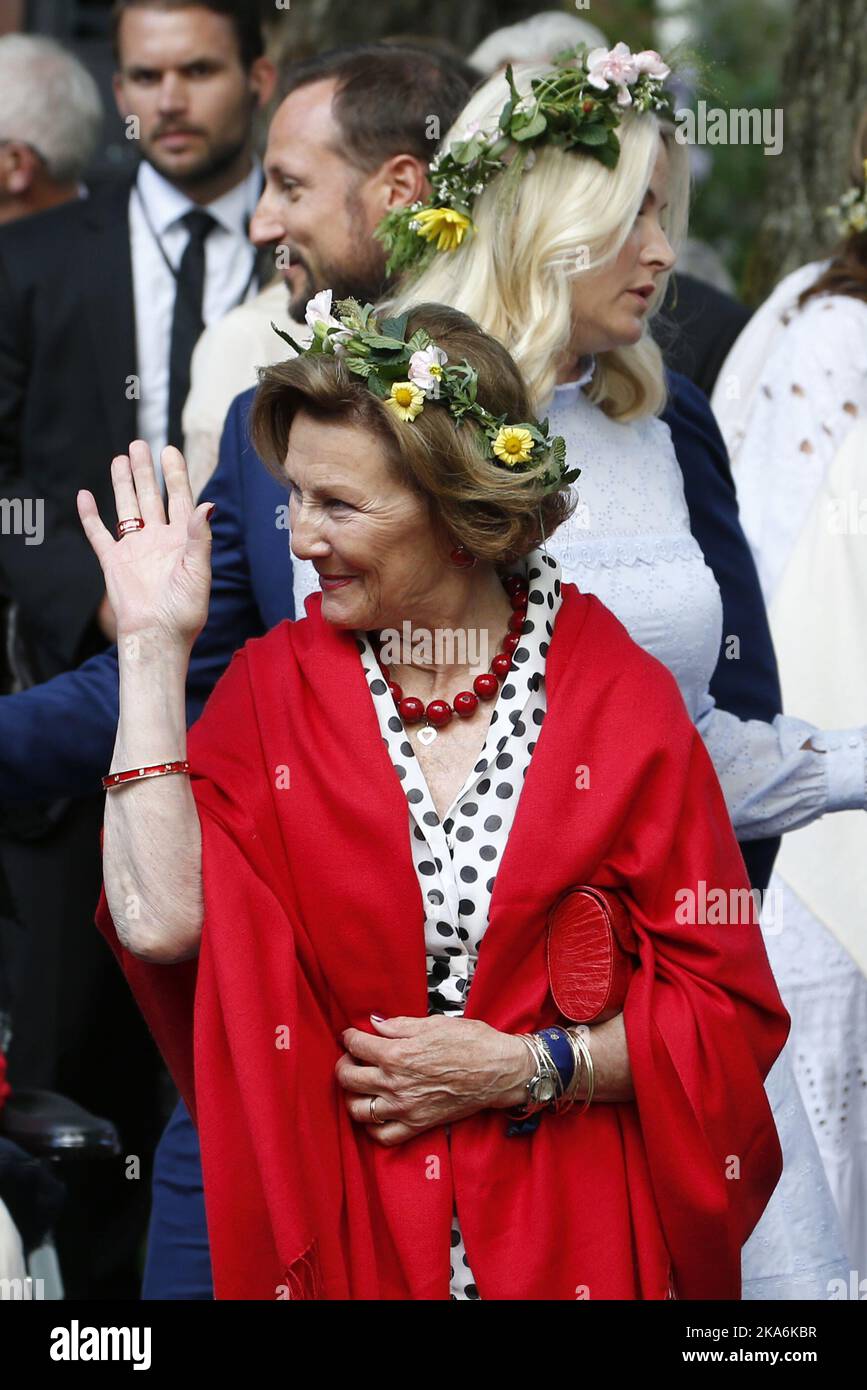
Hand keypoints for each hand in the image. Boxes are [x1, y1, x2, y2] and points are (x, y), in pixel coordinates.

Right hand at [76, 440, 213, 649]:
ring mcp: (134, 548)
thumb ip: (200, 537)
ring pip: (126, 507)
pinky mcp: (113, 561)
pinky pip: (99, 534)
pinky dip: (90, 515)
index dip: (175, 474)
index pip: (180, 498)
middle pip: (151, 496)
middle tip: (140, 443)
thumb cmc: (184, 611)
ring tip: (120, 458)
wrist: (158, 636)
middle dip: (145, 471)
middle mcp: (158, 539)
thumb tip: (208, 504)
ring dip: (123, 483)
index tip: (170, 450)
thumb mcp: (199, 572)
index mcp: (182, 540)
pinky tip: (85, 495)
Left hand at [335, 1014, 533, 1146]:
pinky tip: (376, 1113)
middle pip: (348, 1079)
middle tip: (351, 1058)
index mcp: (398, 1055)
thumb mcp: (433, 1024)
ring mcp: (405, 1109)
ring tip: (359, 1085)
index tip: (350, 1035)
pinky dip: (373, 1127)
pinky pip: (383, 1136)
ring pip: (358, 1110)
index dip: (349, 1037)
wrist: (499, 1071)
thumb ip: (399, 1026)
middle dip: (344, 1065)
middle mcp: (396, 1085)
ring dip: (352, 1096)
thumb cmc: (471, 1042)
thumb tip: (375, 1023)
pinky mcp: (418, 1125)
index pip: (357, 1046)